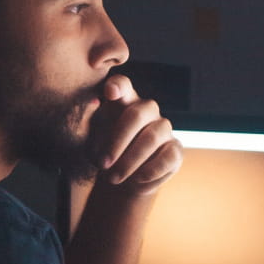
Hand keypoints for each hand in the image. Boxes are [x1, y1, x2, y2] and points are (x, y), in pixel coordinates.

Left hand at [89, 74, 181, 194]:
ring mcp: (164, 128)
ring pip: (151, 138)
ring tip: (113, 178)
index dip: (118, 85)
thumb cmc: (103, 152)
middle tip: (103, 164)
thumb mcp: (89, 140)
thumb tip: (93, 103)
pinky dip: (149, 171)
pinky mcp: (176, 149)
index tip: (109, 92)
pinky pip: (167, 157)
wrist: (120, 180)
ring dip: (129, 161)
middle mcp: (147, 109)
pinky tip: (136, 179)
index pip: (122, 84)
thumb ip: (88, 121)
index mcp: (123, 100)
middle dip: (117, 141)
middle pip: (136, 114)